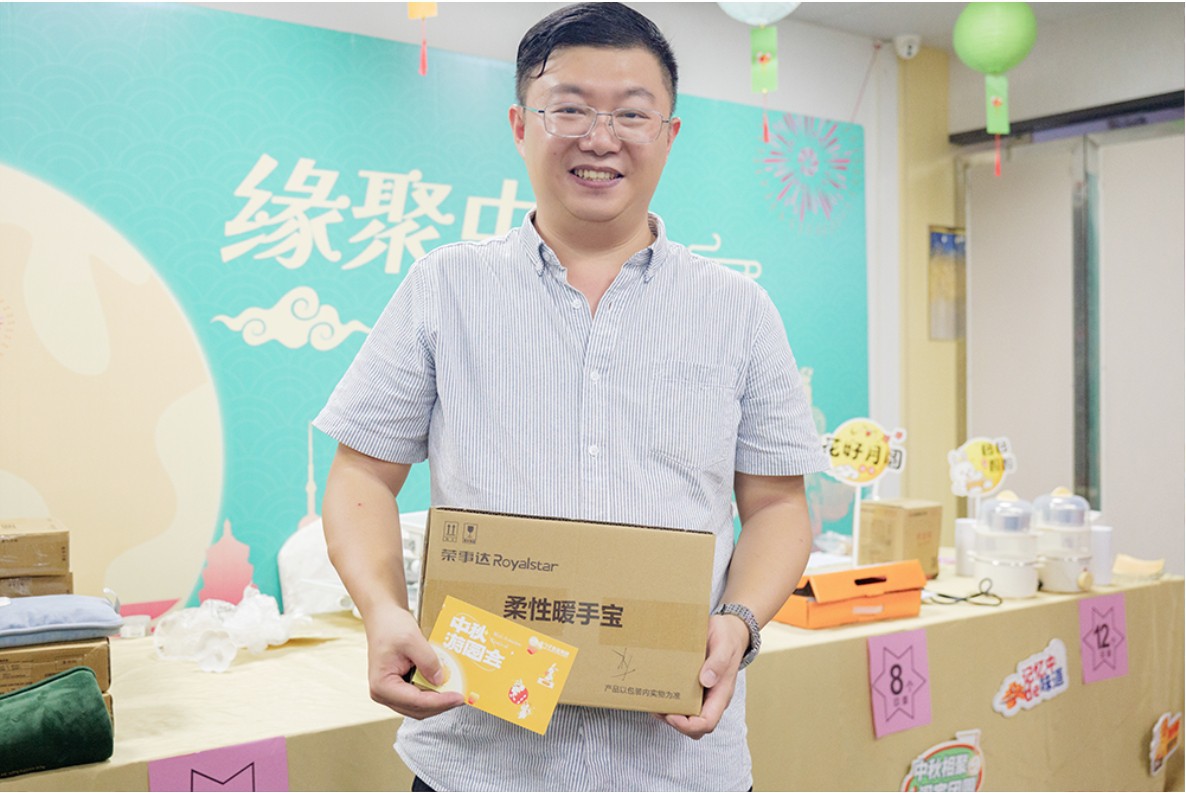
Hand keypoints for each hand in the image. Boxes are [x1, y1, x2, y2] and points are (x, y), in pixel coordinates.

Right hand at [362, 602, 464, 718]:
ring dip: (438, 701)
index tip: (458, 697)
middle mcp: (384, 694)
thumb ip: (428, 661)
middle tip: (461, 696)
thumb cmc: (390, 626)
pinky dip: (433, 694)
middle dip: (441, 704)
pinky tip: (445, 685)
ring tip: (456, 691)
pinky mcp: (399, 688)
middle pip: (418, 709)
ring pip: (419, 706)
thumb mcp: (412, 640)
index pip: (415, 701)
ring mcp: (391, 693)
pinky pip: (418, 697)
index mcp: (382, 685)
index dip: (440, 702)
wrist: (383, 618)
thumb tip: (441, 680)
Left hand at [656, 613, 748, 738]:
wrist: (730, 630)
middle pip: (695, 727)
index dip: (687, 725)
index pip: (707, 722)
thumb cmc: (728, 637)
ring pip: (687, 717)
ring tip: (652, 701)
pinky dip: (669, 702)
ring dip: (668, 714)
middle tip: (656, 708)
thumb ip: (718, 662)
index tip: (670, 715)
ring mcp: (704, 694)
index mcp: (722, 693)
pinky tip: (657, 691)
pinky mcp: (695, 687)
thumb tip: (706, 680)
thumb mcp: (724, 645)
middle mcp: (712, 698)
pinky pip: (683, 702)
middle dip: (674, 723)